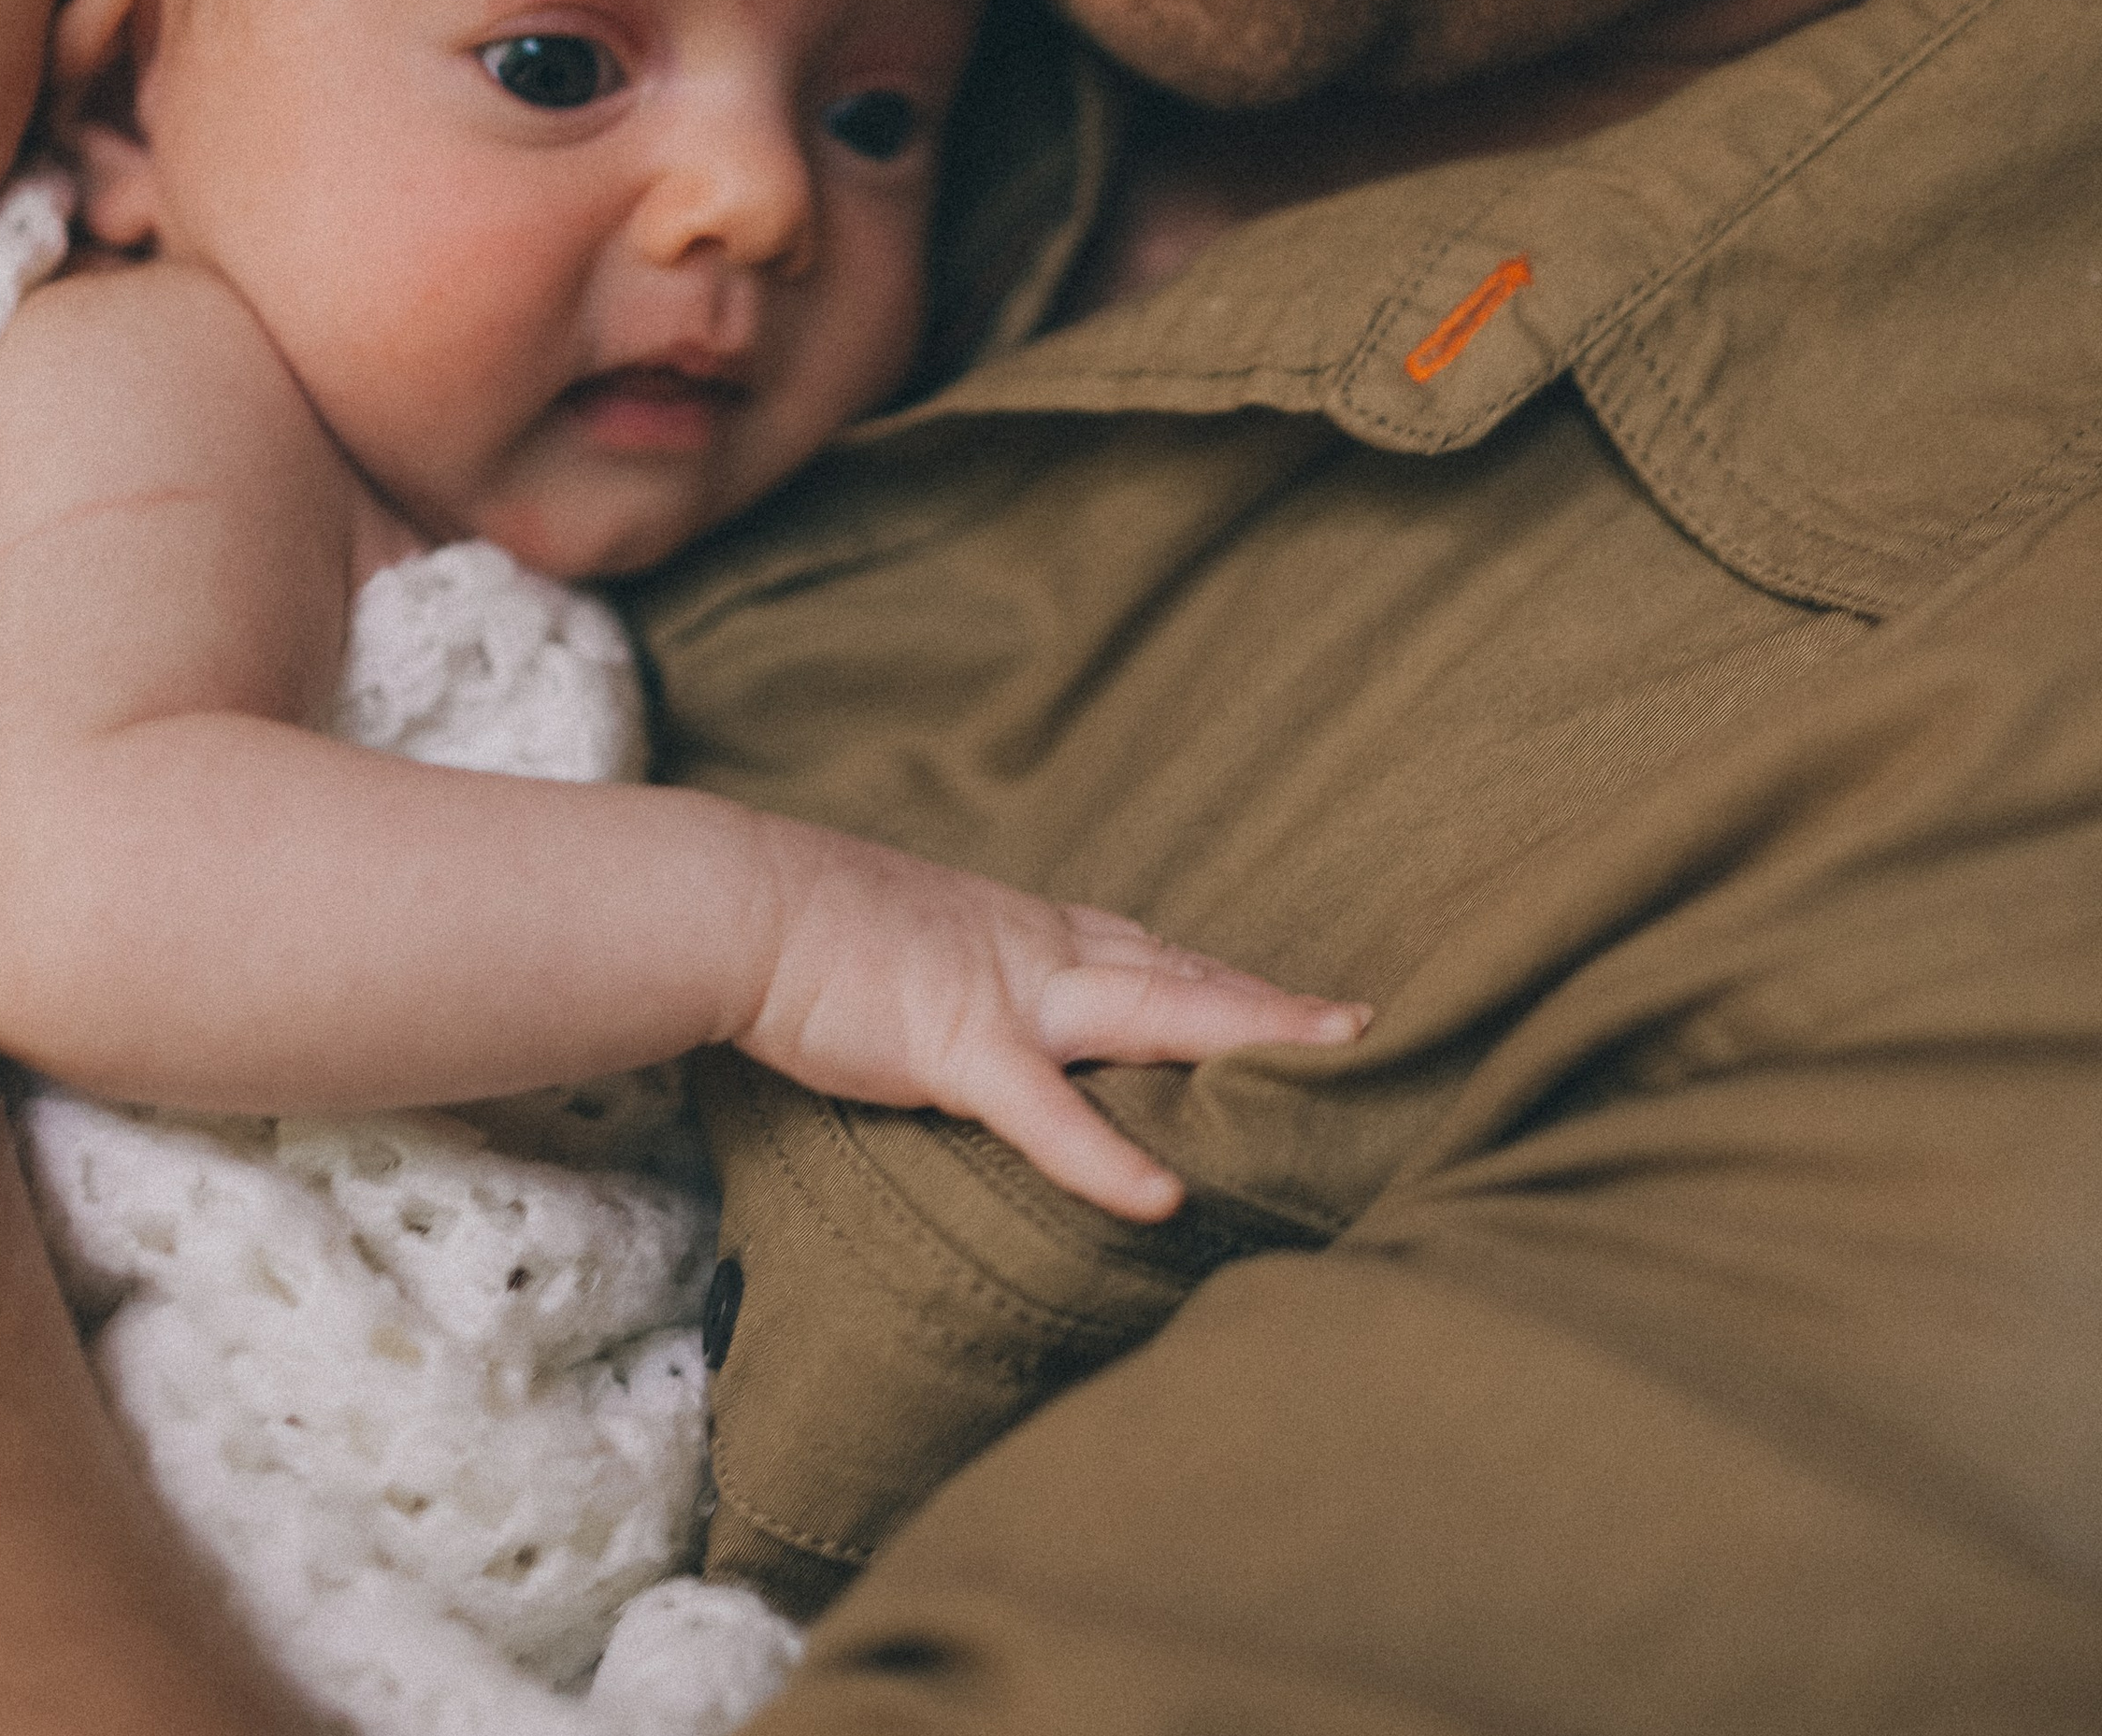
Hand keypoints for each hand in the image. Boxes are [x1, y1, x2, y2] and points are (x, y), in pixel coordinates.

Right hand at [734, 820, 1369, 1220]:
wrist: (739, 903)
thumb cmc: (807, 928)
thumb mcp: (915, 941)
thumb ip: (971, 972)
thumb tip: (986, 1002)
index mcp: (1027, 932)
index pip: (1152, 953)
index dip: (1227, 976)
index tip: (1297, 997)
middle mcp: (1041, 953)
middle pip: (1182, 973)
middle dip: (1274, 1000)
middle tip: (1363, 1021)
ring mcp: (1008, 998)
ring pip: (1154, 1012)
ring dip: (1246, 1030)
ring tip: (1331, 1052)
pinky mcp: (955, 1047)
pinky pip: (1044, 1112)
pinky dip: (1105, 1157)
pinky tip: (1161, 1197)